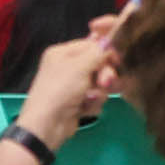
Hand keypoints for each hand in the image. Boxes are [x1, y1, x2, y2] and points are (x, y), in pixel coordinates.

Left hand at [18, 7, 127, 142]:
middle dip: (103, 76)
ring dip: (98, 92)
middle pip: (97, 65)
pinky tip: (84, 109)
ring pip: (99, 83)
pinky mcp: (77, 102)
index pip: (91, 45)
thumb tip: (109, 39)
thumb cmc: (60, 90)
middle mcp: (67, 67)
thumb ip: (97, 52)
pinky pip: (95, 98)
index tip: (117, 61)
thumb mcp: (79, 67)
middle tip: (105, 83)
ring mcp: (72, 86)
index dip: (105, 52)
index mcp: (62, 53)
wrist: (47, 126)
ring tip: (91, 99)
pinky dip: (92, 104)